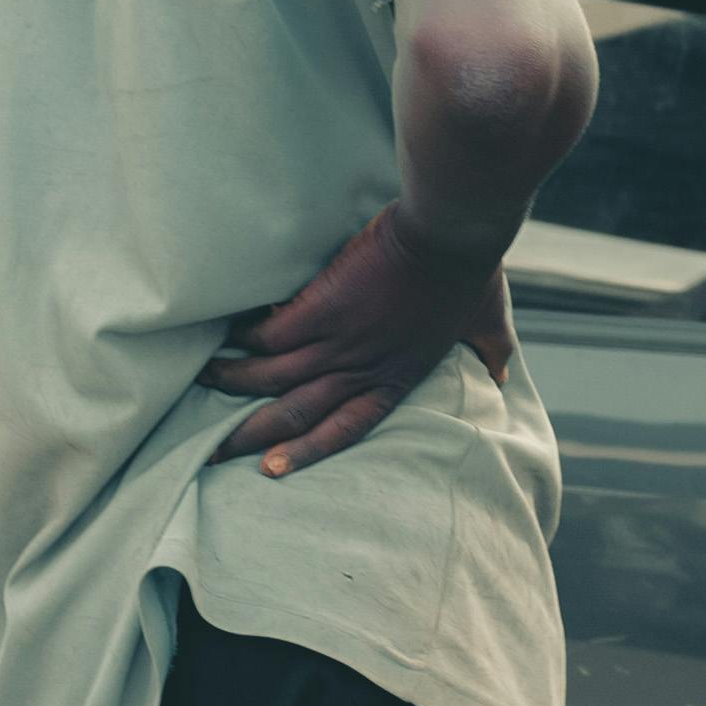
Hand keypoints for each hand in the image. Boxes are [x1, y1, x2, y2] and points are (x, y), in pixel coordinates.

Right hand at [198, 204, 513, 475]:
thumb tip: (503, 373)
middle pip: (296, 414)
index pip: (344, 430)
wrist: (452, 234)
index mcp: (396, 379)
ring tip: (203, 380)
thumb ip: (490, 351)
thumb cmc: (471, 274)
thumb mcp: (487, 323)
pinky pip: (271, 334)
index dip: (305, 452)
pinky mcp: (322, 308)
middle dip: (250, 436)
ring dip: (234, 381)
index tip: (269, 471)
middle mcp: (362, 370)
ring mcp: (340, 342)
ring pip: (273, 376)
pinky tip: (224, 336)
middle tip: (212, 451)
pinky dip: (246, 338)